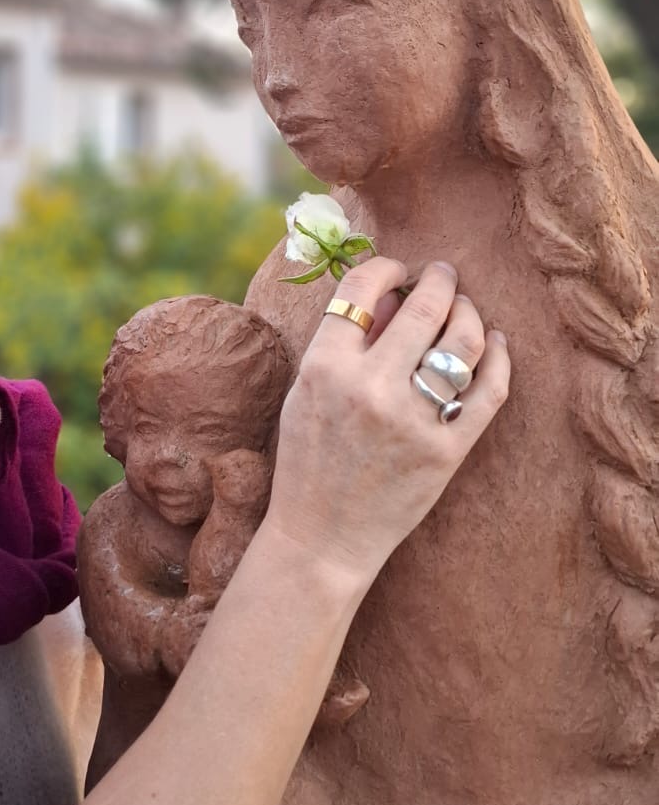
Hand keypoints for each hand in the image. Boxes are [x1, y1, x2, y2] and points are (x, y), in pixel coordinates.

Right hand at [264, 257, 509, 590]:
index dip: (385, 267)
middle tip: (443, 275)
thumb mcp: (306, 393)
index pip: (361, 288)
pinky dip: (499, 358)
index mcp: (325, 368)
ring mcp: (412, 420)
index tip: (397, 270)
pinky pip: (489, 390)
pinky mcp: (447, 450)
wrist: (323, 537)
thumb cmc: (309, 460)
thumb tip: (392, 295)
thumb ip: (345, 341)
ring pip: (463, 341)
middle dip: (439, 280)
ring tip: (464, 308)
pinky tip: (495, 344)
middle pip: (424, 307)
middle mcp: (370, 388)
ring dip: (469, 312)